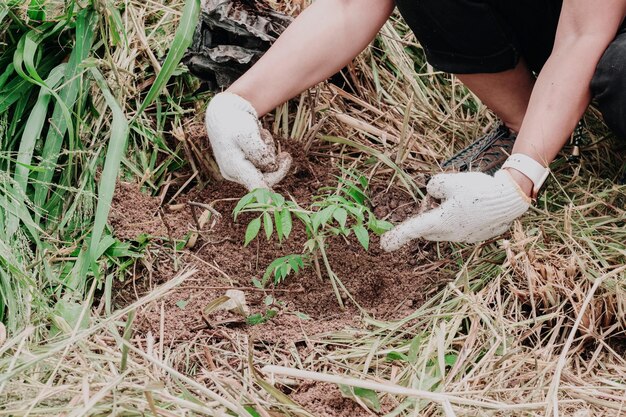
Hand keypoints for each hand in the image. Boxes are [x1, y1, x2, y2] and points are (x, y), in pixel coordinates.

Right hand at [205, 92, 291, 190]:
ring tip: (260, 135)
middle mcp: (236, 174)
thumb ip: (259, 152)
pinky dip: (266, 150)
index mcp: (234, 168)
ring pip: (267, 169)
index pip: (256, 187)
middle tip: (287, 156)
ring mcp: (241, 170)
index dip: (268, 199)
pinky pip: (264, 163)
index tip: (278, 208)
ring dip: (269, 152)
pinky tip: (258, 137)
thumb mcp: (246, 133)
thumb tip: (271, 166)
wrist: (225, 111)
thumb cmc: (233, 121)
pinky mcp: (247, 164)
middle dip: (277, 166)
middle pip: (266, 179)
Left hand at [380, 170, 530, 249]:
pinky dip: (460, 217)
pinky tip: (474, 205)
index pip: (413, 229)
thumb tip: (432, 192)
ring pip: (444, 226)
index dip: (397, 236)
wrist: (510, 199)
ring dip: (445, 214)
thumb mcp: (450, 181)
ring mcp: (463, 237)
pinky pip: (460, 227)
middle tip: (439, 196)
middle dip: (428, 213)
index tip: (384, 245)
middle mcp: (450, 234)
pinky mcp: (475, 236)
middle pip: (427, 226)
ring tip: (462, 198)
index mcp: (440, 221)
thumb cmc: (479, 190)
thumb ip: (434, 185)